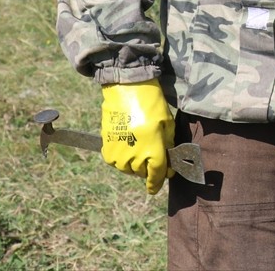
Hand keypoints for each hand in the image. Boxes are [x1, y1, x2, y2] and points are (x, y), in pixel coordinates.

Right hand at [101, 80, 174, 194]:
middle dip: (149, 168)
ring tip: (139, 146)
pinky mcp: (106, 147)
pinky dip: (122, 157)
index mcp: (153, 151)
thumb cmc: (151, 103)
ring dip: (135, 163)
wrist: (127, 88)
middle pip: (142, 173)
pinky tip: (127, 144)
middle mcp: (134, 156)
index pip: (156, 175)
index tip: (156, 186)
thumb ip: (168, 146)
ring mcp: (119, 153)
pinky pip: (116, 161)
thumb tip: (168, 165)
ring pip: (128, 169)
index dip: (157, 182)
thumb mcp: (168, 124)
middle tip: (152, 154)